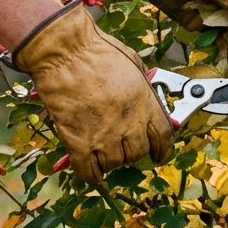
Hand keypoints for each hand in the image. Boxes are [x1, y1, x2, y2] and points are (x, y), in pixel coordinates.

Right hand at [11, 0, 172, 183]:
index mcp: (146, 103)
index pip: (164, 138)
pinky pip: (86, 170)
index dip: (163, 150)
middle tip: (122, 147)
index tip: (159, 156)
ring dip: (110, 161)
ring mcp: (104, 134)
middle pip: (138, 153)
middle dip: (132, 153)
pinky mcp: (77, 141)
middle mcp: (129, 123)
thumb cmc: (97, 51)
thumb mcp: (133, 66)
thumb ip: (141, 88)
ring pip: (114, 163)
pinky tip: (91, 174)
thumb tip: (145, 101)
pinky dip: (90, 175)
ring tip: (103, 152)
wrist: (64, 52)